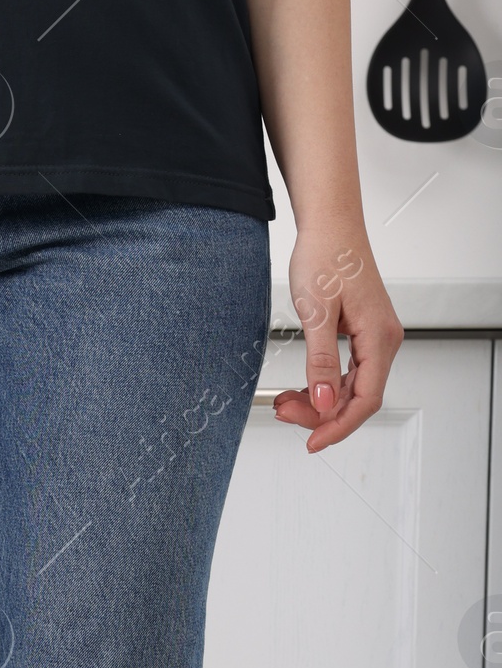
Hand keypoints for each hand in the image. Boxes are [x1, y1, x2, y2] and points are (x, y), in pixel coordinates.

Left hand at [273, 231, 402, 452]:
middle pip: (357, 398)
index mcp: (379, 338)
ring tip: (284, 402)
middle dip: (320, 414)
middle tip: (283, 412)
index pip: (365, 400)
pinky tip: (298, 389)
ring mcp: (373, 338)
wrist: (330, 225)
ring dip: (318, 401)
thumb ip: (321, 361)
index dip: (338, 427)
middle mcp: (383, 340)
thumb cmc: (327, 257)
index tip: (312, 443)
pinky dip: (321, 384)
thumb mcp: (317, 312)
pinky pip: (346, 372)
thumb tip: (324, 402)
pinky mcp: (361, 334)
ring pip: (349, 388)